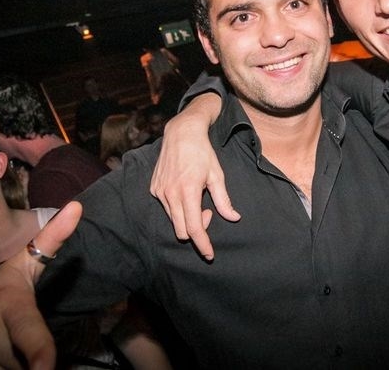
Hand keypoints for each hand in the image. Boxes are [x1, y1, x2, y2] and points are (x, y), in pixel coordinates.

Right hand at [0, 201, 81, 369]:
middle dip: (27, 362)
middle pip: (24, 366)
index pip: (28, 334)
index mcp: (7, 305)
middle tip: (16, 341)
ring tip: (0, 350)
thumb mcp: (19, 268)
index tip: (46, 368)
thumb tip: (77, 208)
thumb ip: (51, 241)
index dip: (40, 358)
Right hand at [149, 92, 238, 259]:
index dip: (202, 244)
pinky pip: (167, 208)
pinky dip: (177, 208)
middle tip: (208, 212)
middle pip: (181, 230)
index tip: (209, 254)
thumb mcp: (217, 175)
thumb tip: (234, 217)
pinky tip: (186, 193)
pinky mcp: (154, 189)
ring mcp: (160, 192)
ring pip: (173, 220)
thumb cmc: (203, 153)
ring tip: (198, 199)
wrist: (181, 134)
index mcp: (188, 191)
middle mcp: (170, 194)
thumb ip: (224, 200)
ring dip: (187, 218)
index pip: (193, 228)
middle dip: (196, 230)